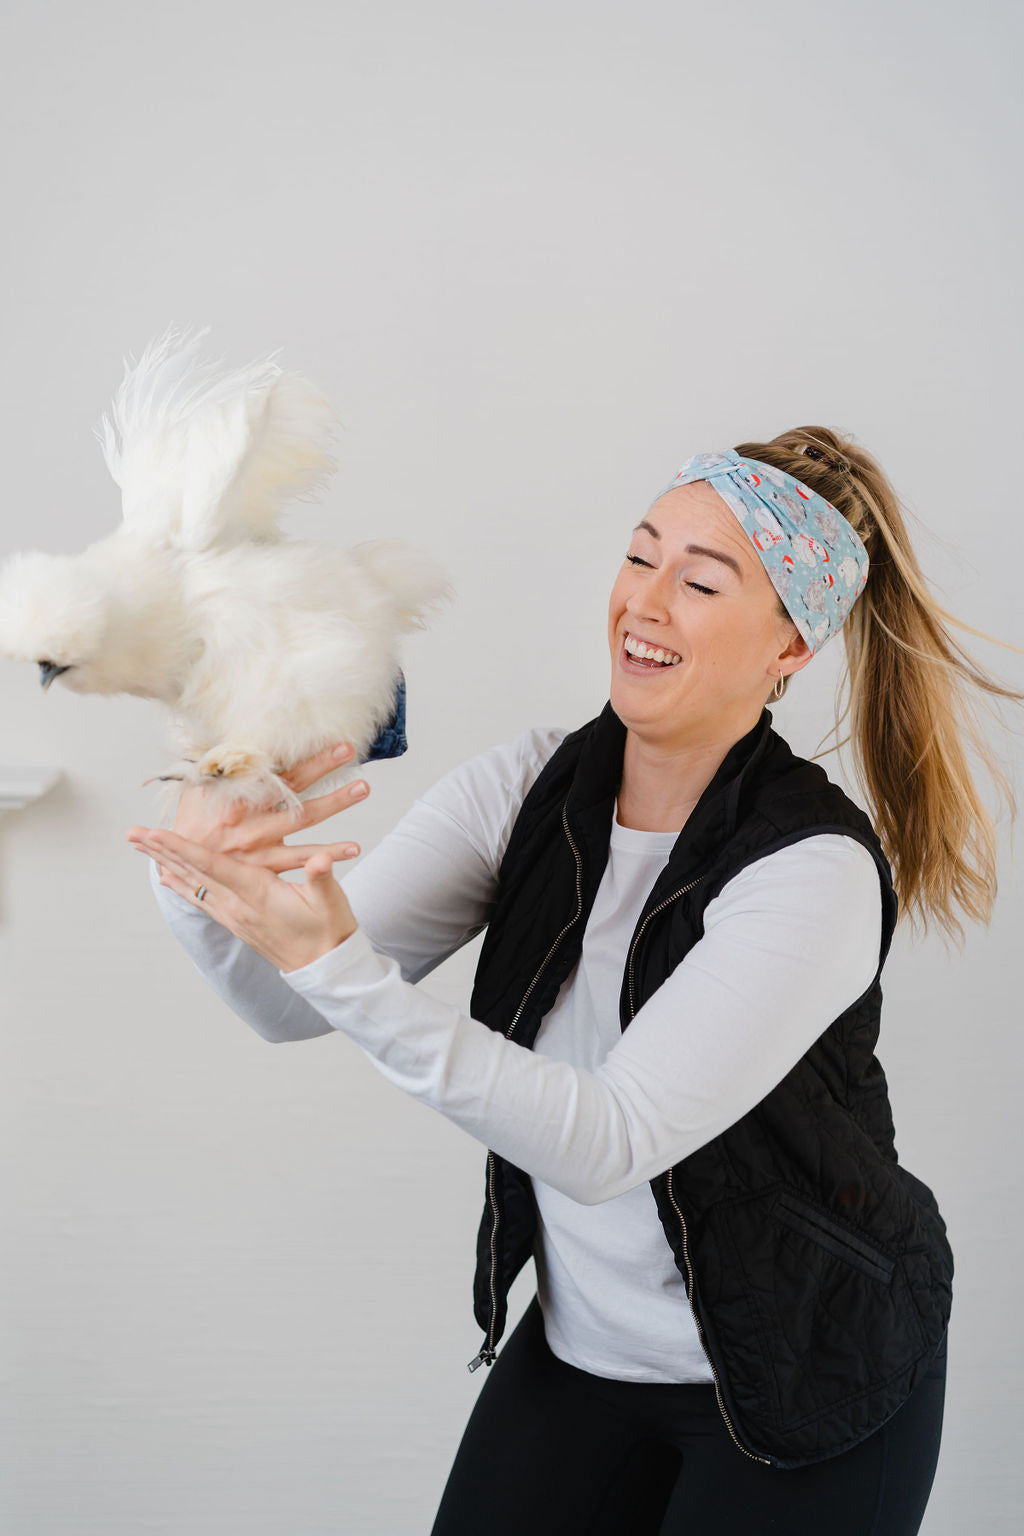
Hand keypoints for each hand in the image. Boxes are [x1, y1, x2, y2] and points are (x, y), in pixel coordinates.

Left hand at [126, 741, 370, 972]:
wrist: (324, 967)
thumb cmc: (330, 929)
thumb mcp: (331, 901)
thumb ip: (322, 877)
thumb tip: (322, 858)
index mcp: (258, 893)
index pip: (212, 866)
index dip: (182, 848)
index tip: (155, 833)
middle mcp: (237, 906)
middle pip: (191, 873)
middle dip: (160, 850)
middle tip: (131, 833)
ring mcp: (233, 916)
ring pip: (191, 884)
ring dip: (164, 863)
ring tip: (140, 847)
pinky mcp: (235, 922)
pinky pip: (200, 900)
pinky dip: (180, 886)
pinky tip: (166, 878)